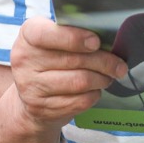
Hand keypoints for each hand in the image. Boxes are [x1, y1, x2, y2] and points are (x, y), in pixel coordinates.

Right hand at [9, 19, 126, 128]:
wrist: (31, 96)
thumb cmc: (50, 59)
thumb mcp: (53, 40)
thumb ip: (73, 34)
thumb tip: (107, 37)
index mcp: (27, 36)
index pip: (46, 34)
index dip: (74, 38)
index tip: (96, 42)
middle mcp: (24, 60)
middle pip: (73, 59)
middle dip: (103, 62)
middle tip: (119, 65)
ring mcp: (31, 86)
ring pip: (80, 81)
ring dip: (102, 79)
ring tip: (108, 77)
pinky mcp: (42, 108)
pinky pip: (80, 101)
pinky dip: (94, 95)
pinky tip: (95, 90)